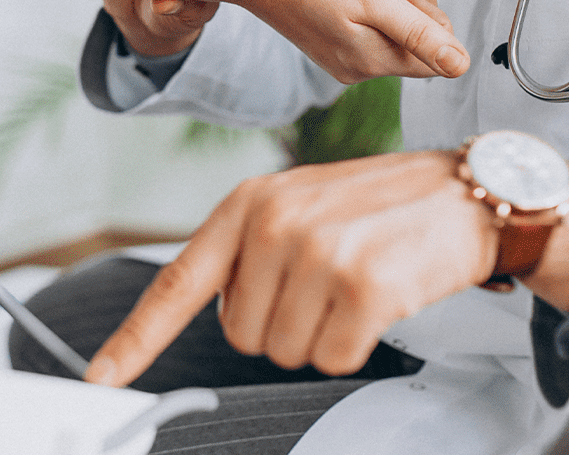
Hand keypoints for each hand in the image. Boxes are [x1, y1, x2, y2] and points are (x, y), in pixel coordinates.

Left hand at [84, 151, 499, 386]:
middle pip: (240, 336)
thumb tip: (215, 308)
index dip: (137, 338)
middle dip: (280, 324)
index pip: (177, 282)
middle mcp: (273, 224)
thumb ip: (246, 250)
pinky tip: (376, 299)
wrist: (465, 192)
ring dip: (320, 334)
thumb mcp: (296, 204)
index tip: (104, 376)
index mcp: (246, 205)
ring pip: (285, 352)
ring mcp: (317, 253)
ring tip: (350, 283)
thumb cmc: (376, 205)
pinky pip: (332, 358)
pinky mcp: (362, 285)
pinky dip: (354, 344)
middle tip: (322, 282)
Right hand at [238, 0, 467, 80]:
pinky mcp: (329, 43)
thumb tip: (460, 66)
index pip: (435, 53)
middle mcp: (357, 67)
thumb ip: (419, 34)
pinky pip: (367, 26)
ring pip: (391, 29)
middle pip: (414, 41)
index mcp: (371, 61)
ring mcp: (341, 57)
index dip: (432, 12)